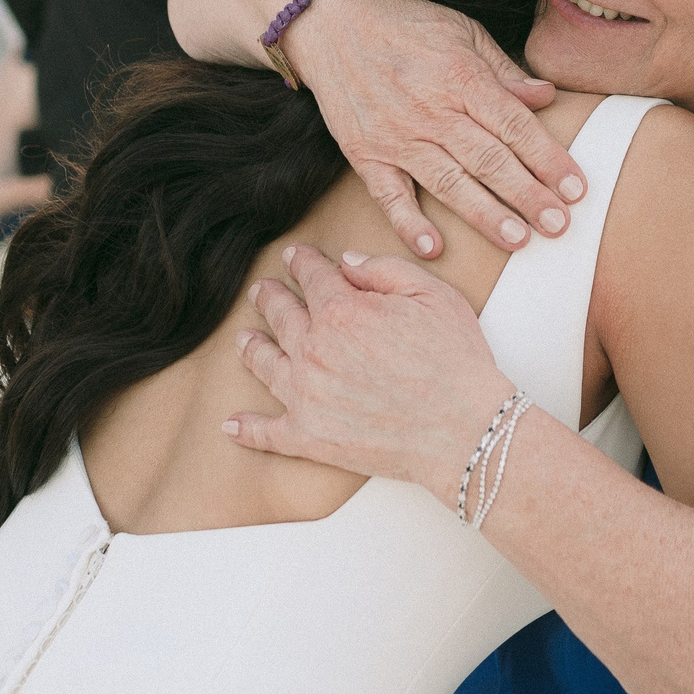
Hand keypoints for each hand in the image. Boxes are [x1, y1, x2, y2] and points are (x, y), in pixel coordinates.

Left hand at [229, 244, 518, 492]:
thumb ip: (385, 270)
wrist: (463, 429)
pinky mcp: (308, 437)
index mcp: (342, 311)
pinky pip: (266, 433)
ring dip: (252, 347)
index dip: (302, 262)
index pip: (313, 277)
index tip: (295, 256)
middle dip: (270, 298)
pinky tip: (231, 425)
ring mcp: (306, 395)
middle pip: (281, 315)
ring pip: (264, 364)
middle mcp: (314, 350)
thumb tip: (346, 261)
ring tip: (244, 339)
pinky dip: (246, 429)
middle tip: (262, 291)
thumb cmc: (456, 361)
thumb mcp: (433, 295)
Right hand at [288, 0, 584, 260]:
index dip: (549, 159)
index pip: (515, 126)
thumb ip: (504, 71)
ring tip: (519, 241)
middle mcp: (432, 110)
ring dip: (485, 215)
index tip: (577, 188)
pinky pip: (389, 195)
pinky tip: (433, 248)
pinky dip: (409, 223)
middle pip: (489, 160)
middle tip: (560, 225)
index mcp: (461, 78)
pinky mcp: (365, 153)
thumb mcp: (463, 31)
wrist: (332, 20)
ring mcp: (397, 135)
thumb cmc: (406, 25)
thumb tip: (547, 97)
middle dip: (528, 196)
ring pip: (448, 183)